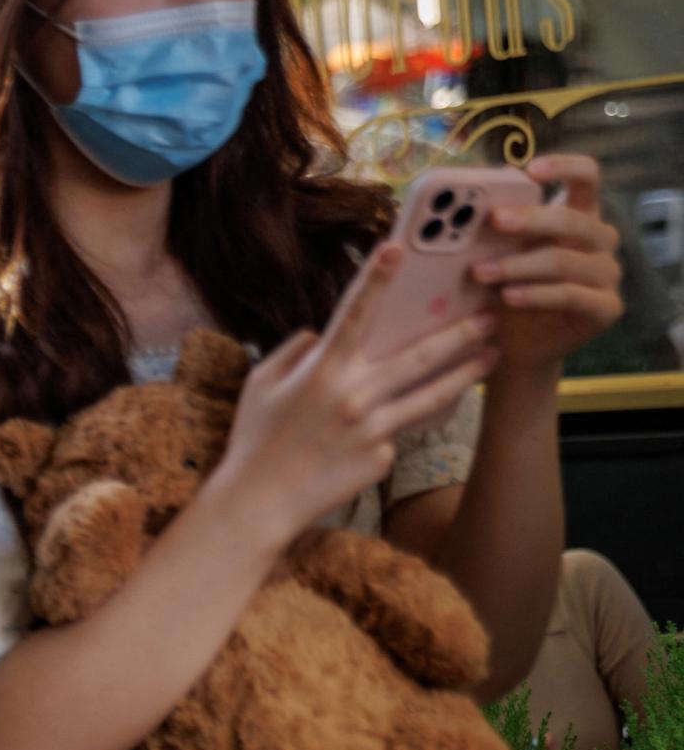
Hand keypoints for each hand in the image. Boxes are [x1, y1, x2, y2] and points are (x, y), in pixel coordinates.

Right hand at [207, 244, 496, 545]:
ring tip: (494, 356)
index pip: (354, 313)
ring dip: (468, 372)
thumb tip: (321, 335)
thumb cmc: (255, 439)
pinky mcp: (382, 456)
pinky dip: (414, 417)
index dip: (376, 278)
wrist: (261, 502)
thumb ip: (293, 351)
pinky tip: (437, 406)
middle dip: (460, 332)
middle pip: (419, 355)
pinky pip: (405, 429)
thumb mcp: (261, 385)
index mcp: (321, 370)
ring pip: (433, 393)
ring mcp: (373, 428)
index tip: (397, 246)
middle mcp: (353, 395)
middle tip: (492, 315)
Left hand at [476, 155, 625, 374]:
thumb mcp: (493, 253)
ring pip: (565, 260)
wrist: (510, 343)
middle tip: (493, 220)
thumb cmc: (500, 288)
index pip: (587, 177)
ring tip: (481, 272)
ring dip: (519, 264)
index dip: (565, 167)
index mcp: (577, 214)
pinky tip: (508, 296)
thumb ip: (488, 226)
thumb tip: (466, 195)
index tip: (530, 170)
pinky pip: (571, 296)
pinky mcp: (606, 308)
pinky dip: (536, 295)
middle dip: (530, 219)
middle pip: (573, 219)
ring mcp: (607, 274)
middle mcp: (599, 240)